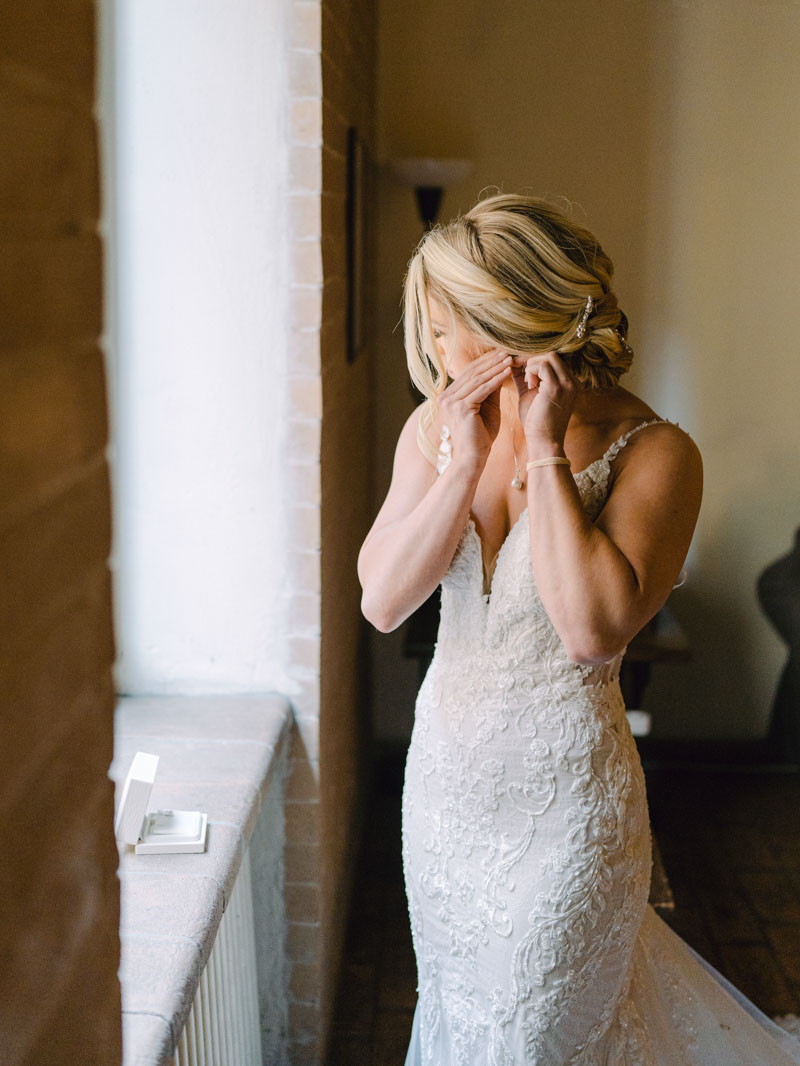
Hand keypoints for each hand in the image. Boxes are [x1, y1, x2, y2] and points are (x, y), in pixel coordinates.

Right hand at [437, 349, 512, 463]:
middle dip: (491, 361)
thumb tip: (500, 368)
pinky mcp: (460, 408)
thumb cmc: (480, 436)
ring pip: (477, 379)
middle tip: (507, 352)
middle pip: (471, 373)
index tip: (501, 354)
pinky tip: (507, 372)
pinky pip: (482, 390)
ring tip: (510, 359)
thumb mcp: (486, 406)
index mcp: (448, 396)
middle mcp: (445, 397)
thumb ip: (489, 389)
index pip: (467, 373)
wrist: (472, 458)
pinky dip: (496, 380)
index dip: (485, 362)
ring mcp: (451, 402)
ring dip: (495, 368)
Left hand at [511, 352, 576, 451]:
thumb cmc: (537, 422)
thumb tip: (513, 362)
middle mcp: (572, 382)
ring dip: (531, 367)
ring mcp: (567, 384)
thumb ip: (525, 378)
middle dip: (532, 361)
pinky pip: (542, 365)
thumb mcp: (530, 395)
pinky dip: (531, 371)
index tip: (521, 370)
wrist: (544, 442)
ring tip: (528, 384)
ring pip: (548, 357)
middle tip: (522, 375)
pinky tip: (529, 386)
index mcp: (569, 384)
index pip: (553, 361)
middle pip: (552, 355)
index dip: (535, 362)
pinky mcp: (556, 388)